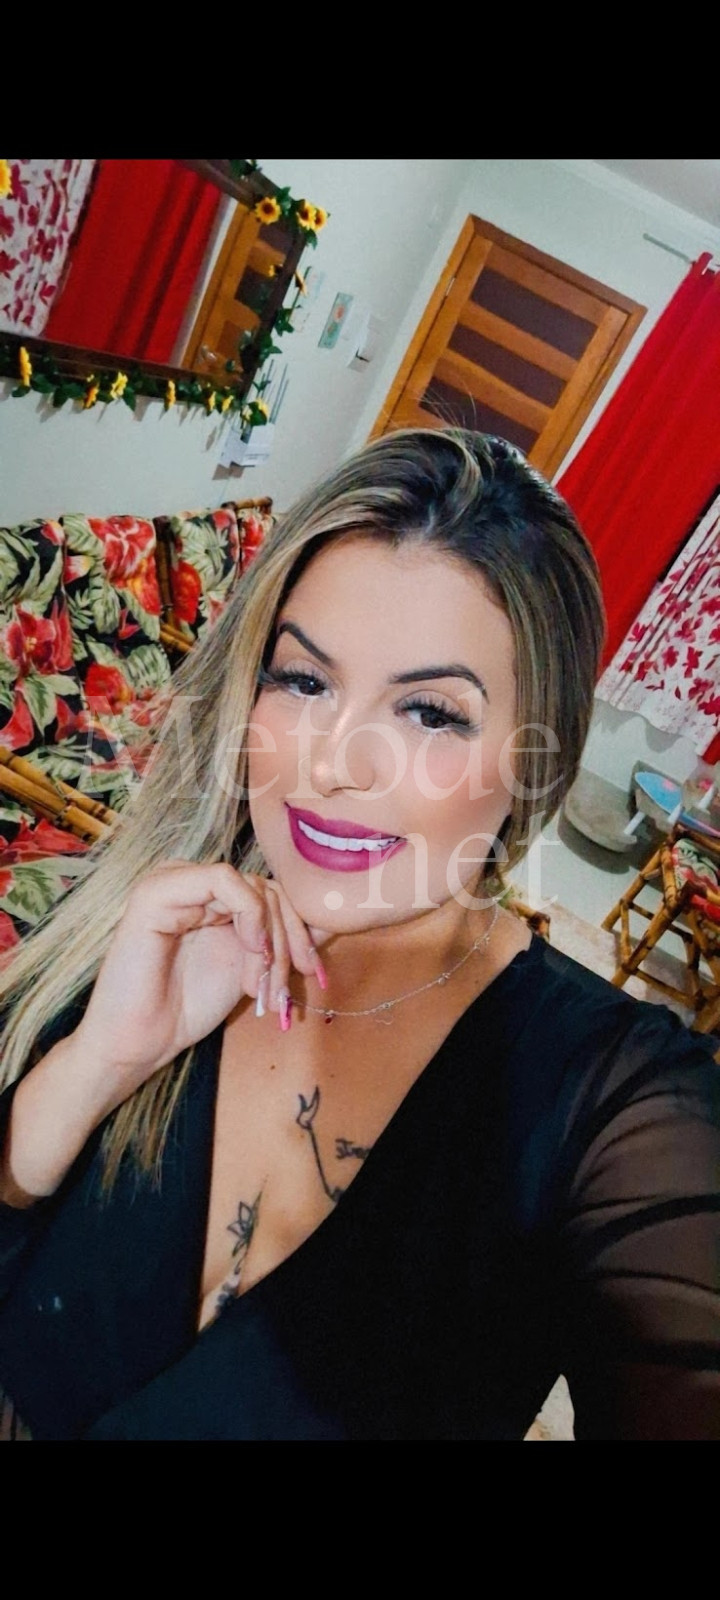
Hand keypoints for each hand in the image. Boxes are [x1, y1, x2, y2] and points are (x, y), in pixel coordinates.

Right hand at [69, 861, 325, 1114]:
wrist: (141, 1041)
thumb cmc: (188, 1006)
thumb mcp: (253, 968)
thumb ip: (285, 939)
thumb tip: (333, 916)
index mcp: (212, 896)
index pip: (274, 893)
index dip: (301, 930)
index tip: (312, 974)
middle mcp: (193, 882)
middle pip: (269, 889)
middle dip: (288, 941)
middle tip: (283, 990)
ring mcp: (173, 881)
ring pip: (253, 887)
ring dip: (271, 940)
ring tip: (261, 987)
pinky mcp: (157, 890)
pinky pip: (223, 880)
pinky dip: (249, 914)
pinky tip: (249, 950)